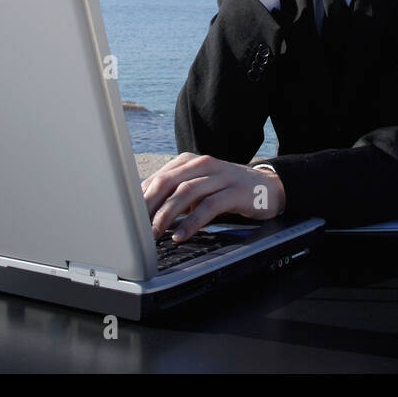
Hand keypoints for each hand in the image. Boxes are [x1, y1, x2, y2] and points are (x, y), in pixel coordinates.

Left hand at [141, 153, 285, 240]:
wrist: (268, 187)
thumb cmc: (228, 190)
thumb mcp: (200, 188)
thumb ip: (176, 194)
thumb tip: (144, 211)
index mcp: (191, 161)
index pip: (159, 177)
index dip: (141, 198)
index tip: (129, 218)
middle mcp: (204, 164)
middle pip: (168, 181)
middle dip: (149, 205)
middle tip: (136, 226)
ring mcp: (221, 176)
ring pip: (186, 192)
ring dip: (167, 214)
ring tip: (155, 233)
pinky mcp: (235, 192)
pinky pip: (209, 206)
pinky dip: (192, 222)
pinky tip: (181, 235)